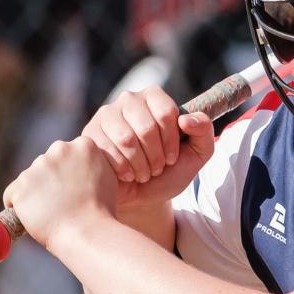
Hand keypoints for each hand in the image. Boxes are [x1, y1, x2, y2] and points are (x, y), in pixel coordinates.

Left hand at [3, 136, 117, 246]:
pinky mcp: (20, 184)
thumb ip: (92, 165)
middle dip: (50, 180)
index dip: (69, 174)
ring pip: (30, 179)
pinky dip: (18, 206)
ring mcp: (38, 166)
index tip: (75, 189)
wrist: (86, 231)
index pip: (67, 155)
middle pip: (47, 164)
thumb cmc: (101, 211)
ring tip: (50, 212)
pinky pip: (12, 195)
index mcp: (84, 145)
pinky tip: (32, 216)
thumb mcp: (109, 177)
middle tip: (62, 202)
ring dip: (35, 193)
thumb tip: (81, 166)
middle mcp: (60, 149)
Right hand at [81, 87, 215, 211]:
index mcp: (155, 97)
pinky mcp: (90, 134)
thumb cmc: (169, 171)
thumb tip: (186, 120)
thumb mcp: (197, 154)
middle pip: (146, 127)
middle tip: (157, 168)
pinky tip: (127, 175)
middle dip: (156, 156)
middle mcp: (129, 99)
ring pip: (126, 139)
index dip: (172, 141)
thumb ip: (204, 132)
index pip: (166, 113)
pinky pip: (108, 150)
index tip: (172, 157)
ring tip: (143, 172)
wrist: (141, 196)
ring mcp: (106, 115)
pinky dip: (123, 169)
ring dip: (140, 164)